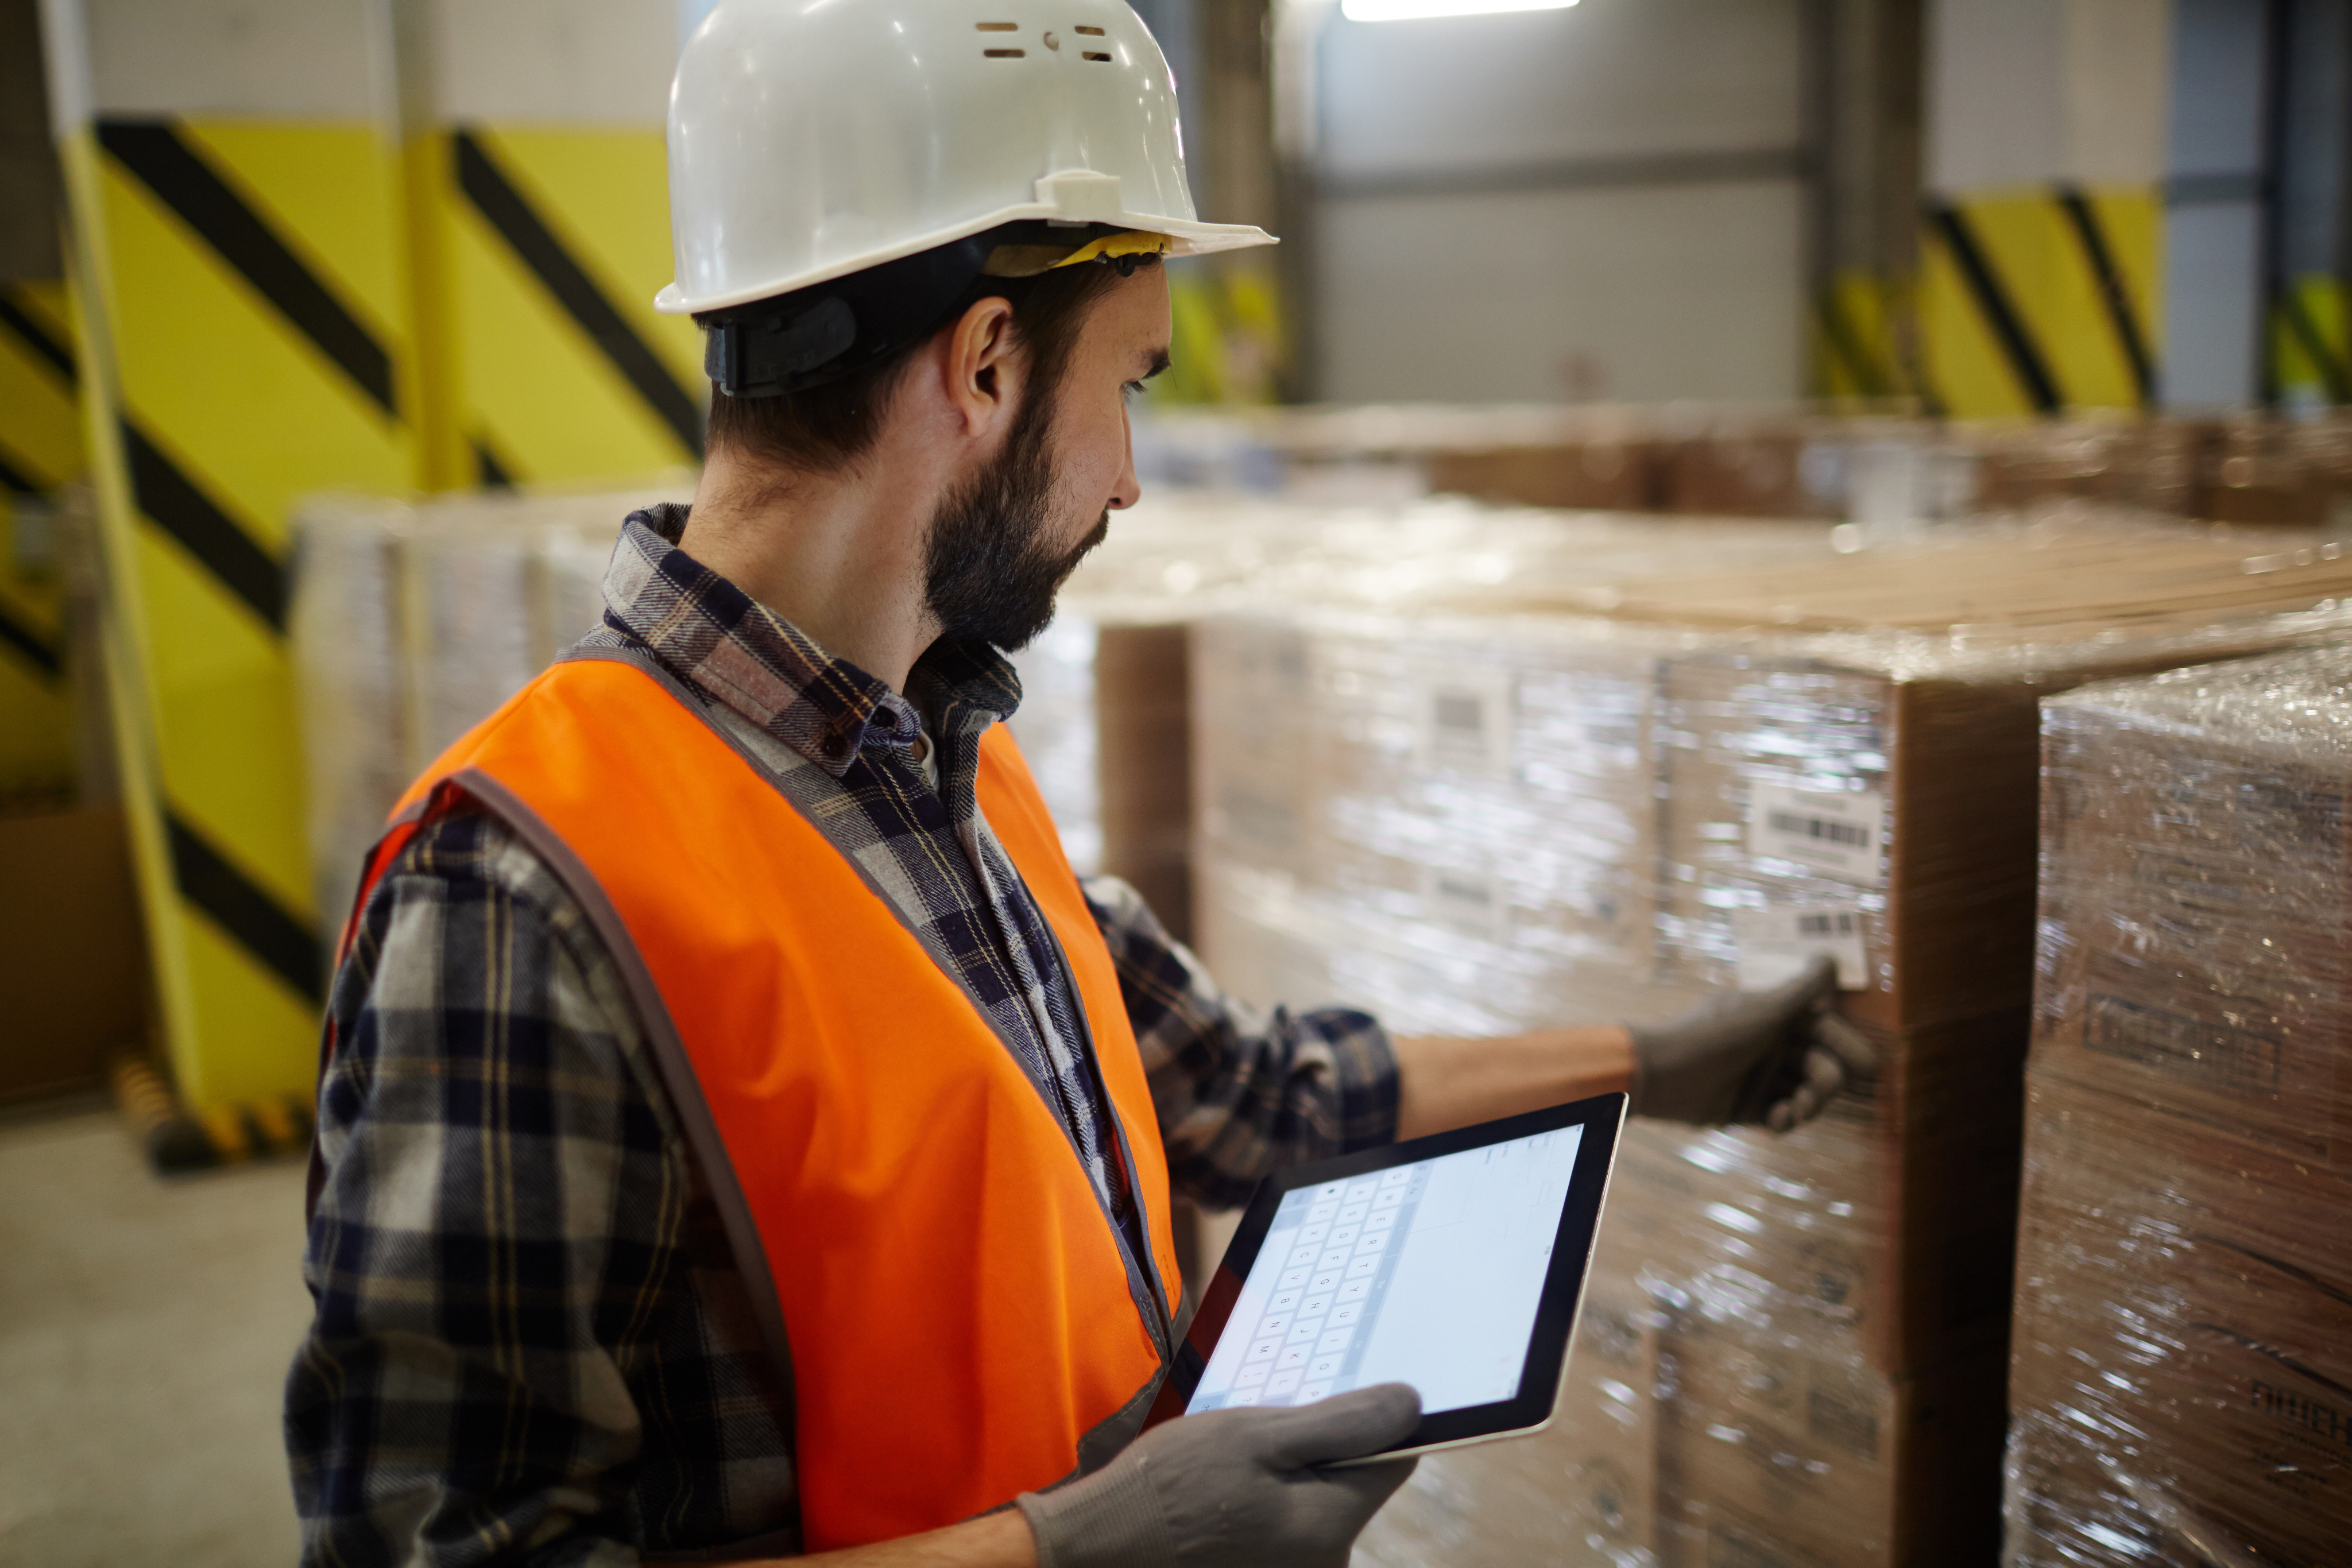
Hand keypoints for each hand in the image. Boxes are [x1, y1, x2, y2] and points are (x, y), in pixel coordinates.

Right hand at [1017, 1384, 1421, 1567]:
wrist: (1105, 1544)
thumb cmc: (1172, 1487)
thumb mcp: (1255, 1435)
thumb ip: (1340, 1425)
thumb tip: (1411, 1405)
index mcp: (1331, 1524)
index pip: (1392, 1459)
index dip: (1368, 1420)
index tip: (1331, 1399)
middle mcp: (1326, 1562)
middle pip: (1352, 1483)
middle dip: (1318, 1449)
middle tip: (1261, 1430)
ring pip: (1316, 1502)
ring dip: (1287, 1475)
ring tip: (1233, 1466)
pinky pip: (1288, 1526)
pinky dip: (1267, 1502)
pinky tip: (1228, 1493)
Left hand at [1627, 957, 1876, 1128]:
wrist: (1665, 1073)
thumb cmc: (1717, 1034)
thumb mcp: (1765, 1007)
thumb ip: (1803, 987)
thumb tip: (1829, 956)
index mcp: (1779, 1018)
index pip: (1827, 1031)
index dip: (1847, 1046)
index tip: (1866, 1065)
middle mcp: (1774, 1045)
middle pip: (1823, 1068)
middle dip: (1825, 1084)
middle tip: (1810, 1096)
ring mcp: (1762, 1077)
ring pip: (1808, 1095)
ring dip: (1807, 1106)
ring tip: (1791, 1112)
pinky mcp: (1750, 1107)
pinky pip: (1784, 1116)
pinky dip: (1785, 1120)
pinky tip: (1776, 1120)